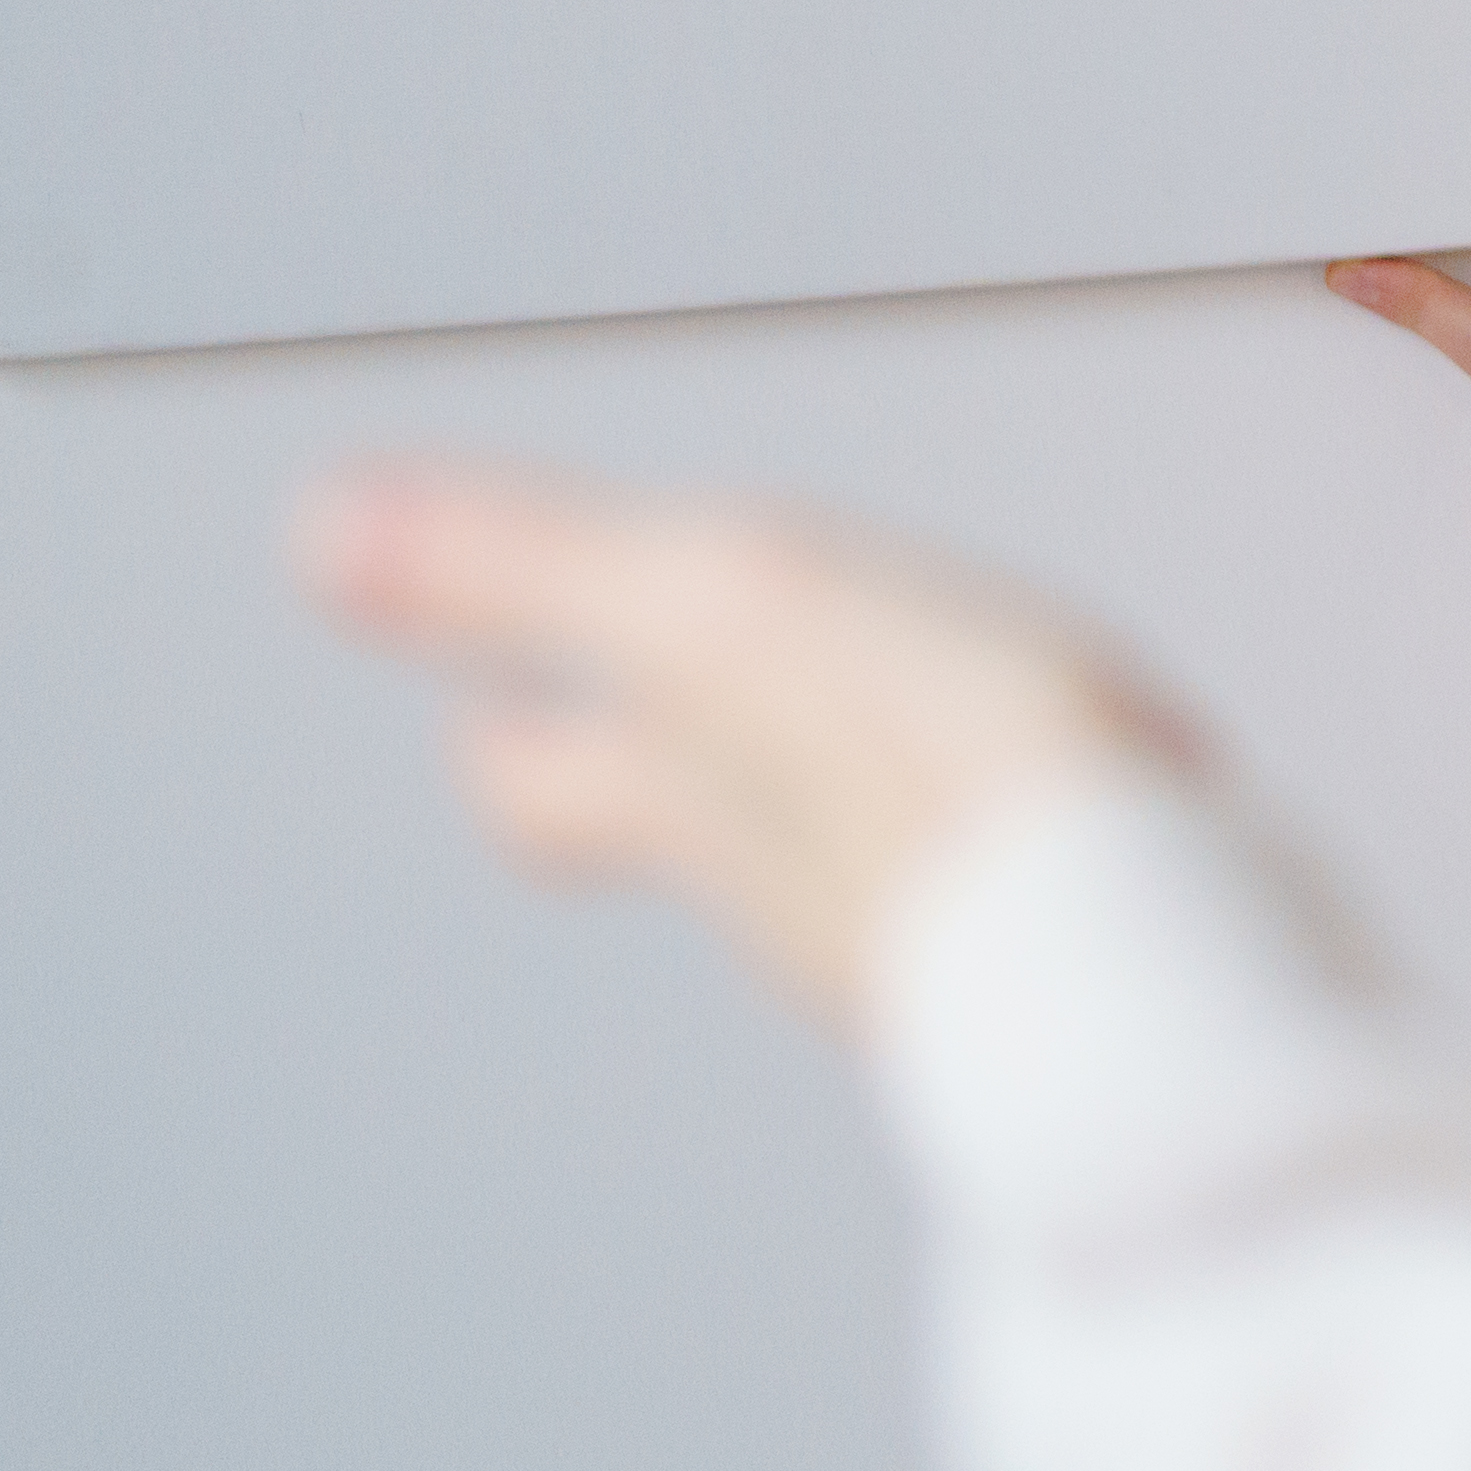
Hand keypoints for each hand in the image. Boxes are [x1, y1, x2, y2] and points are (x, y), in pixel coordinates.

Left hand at [300, 462, 1186, 1020]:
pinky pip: (985, 871)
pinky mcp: (1063, 937)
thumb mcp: (703, 606)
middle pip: (682, 830)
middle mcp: (785, 880)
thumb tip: (327, 533)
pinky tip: (1038, 794)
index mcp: (683, 790)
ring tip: (848, 736)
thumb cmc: (936, 782)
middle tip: (624, 733)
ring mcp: (923, 926)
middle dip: (653, 774)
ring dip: (827, 793)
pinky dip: (981, 823)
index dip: (505, 730)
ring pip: (835, 856)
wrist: (1143, 935)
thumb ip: (521, 567)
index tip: (473, 703)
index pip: (541, 775)